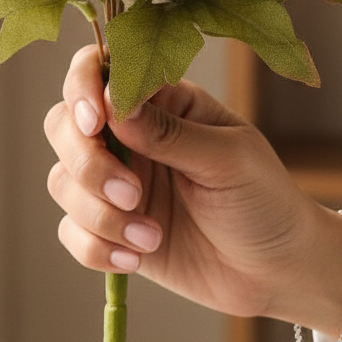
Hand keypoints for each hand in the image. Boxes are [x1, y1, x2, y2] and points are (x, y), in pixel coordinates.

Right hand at [44, 46, 341, 335]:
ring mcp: (116, 182)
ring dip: (98, 213)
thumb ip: (170, 133)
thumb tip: (113, 108)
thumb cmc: (264, 200)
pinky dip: (96, 247)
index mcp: (162, 100)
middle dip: (87, 162)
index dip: (83, 89)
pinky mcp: (111, 228)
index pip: (100, 71)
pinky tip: (136, 258)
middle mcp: (130, 135)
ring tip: (150, 236)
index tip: (96, 123)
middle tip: (133, 194)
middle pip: (64, 125)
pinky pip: (72, 231)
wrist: (278, 270)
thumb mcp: (227, 159)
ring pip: (63, 181)